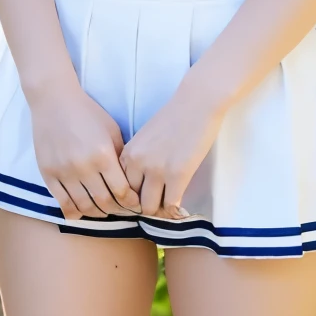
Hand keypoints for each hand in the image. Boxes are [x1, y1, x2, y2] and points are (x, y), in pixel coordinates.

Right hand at [28, 78, 138, 221]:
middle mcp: (83, 167)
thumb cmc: (87, 113)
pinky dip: (74, 212)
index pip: (122, 192)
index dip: (131, 203)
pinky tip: (81, 211)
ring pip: (84, 206)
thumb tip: (131, 181)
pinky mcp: (48, 174)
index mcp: (103, 155)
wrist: (54, 101)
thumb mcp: (112, 130)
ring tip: (103, 211)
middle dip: (117, 211)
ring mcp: (64, 172)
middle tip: (122, 211)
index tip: (136, 205)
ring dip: (97, 214)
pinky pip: (62, 202)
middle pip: (104, 202)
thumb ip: (121, 156)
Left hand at [120, 84, 221, 218]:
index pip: (120, 188)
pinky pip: (171, 204)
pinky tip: (179, 207)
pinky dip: (174, 210)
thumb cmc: (173, 118)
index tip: (140, 203)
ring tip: (167, 209)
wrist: (196, 104)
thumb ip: (137, 159)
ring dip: (159, 211)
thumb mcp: (144, 138)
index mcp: (127, 154)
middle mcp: (137, 164)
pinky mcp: (178, 175)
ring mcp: (156, 170)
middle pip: (133, 201)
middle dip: (142, 207)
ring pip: (150, 207)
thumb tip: (138, 184)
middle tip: (155, 208)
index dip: (129, 199)